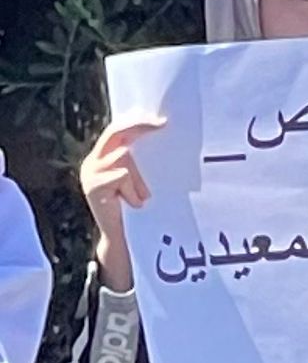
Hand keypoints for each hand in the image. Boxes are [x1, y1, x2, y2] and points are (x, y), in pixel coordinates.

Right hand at [80, 118, 165, 291]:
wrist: (123, 243)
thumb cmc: (137, 215)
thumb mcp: (138, 185)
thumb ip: (140, 165)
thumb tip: (162, 139)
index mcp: (103, 159)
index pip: (118, 132)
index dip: (136, 124)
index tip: (159, 119)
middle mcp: (92, 162)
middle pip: (116, 134)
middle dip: (139, 127)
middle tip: (161, 123)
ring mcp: (90, 174)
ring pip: (124, 159)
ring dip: (139, 180)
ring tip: (140, 200)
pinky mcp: (94, 187)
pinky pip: (122, 176)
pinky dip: (133, 192)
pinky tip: (133, 205)